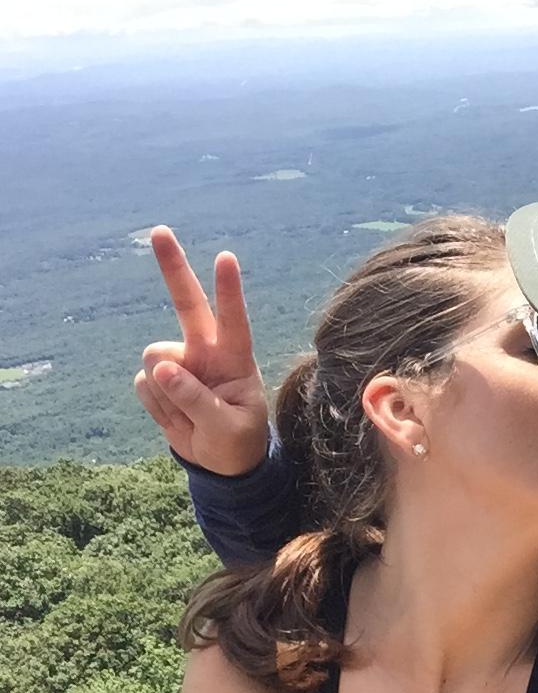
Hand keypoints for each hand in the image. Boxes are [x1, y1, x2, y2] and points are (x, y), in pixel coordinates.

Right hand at [134, 226, 269, 475]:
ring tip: (191, 415)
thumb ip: (197, 399)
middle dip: (173, 268)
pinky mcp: (157, 378)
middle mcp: (206, 352)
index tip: (226, 258)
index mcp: (236, 358)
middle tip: (160, 230)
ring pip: (155, 360)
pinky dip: (157, 407)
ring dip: (167, 394)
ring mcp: (180, 363)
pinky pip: (144, 386)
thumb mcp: (226, 428)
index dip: (229, 291)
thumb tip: (160, 369)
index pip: (233, 320)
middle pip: (187, 304)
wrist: (221, 461)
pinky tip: (177, 416)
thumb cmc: (237, 440)